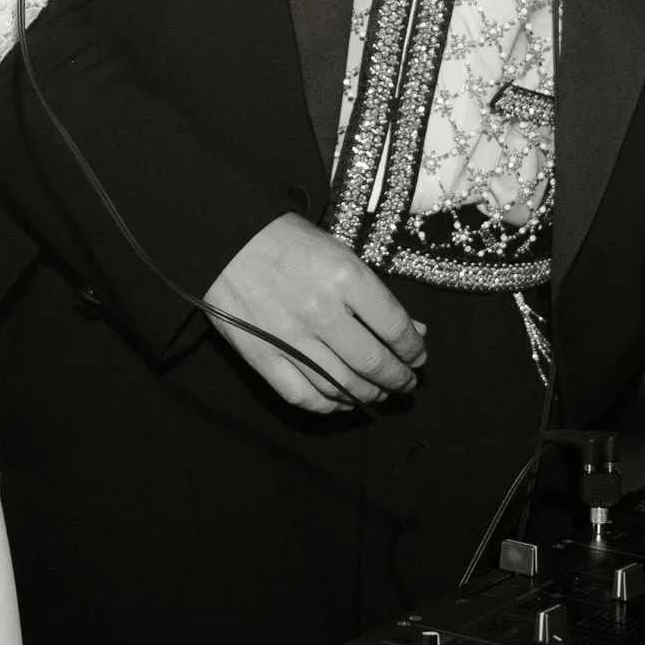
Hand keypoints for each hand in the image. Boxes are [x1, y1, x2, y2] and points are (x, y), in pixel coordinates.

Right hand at [206, 213, 429, 416]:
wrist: (226, 239)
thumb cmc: (288, 241)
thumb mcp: (341, 253)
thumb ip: (376, 295)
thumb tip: (416, 331)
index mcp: (345, 277)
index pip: (395, 327)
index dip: (414, 350)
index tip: (418, 357)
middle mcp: (320, 311)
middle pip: (373, 363)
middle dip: (398, 379)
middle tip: (406, 382)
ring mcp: (289, 337)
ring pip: (343, 386)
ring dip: (369, 395)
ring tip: (379, 393)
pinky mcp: (262, 356)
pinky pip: (304, 396)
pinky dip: (329, 405)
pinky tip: (342, 401)